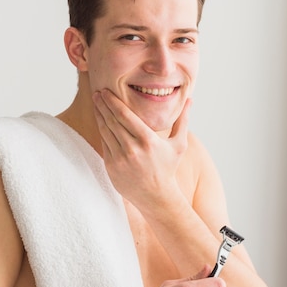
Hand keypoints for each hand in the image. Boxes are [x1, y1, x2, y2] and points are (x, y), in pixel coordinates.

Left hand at [92, 89, 190, 207]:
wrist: (156, 196)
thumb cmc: (168, 168)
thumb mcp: (179, 144)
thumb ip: (183, 120)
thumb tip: (190, 99)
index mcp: (148, 141)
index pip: (126, 116)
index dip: (114, 102)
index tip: (107, 91)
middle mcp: (132, 149)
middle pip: (113, 120)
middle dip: (103, 105)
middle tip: (97, 92)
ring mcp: (120, 158)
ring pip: (105, 131)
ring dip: (99, 115)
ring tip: (96, 103)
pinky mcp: (111, 166)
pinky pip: (104, 143)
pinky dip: (101, 130)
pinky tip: (101, 121)